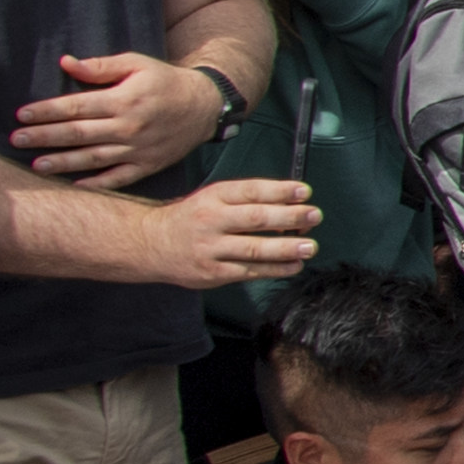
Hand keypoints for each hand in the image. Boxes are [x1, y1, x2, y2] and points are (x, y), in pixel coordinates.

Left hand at [14, 48, 234, 189]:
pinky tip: (75, 184)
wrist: (206, 106)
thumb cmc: (165, 80)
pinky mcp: (149, 165)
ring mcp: (139, 149)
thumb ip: (100, 66)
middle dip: (44, 137)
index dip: (46, 111)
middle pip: (78, 134)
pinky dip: (97, 183)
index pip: (76, 106)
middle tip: (17, 140)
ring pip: (93, 158)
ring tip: (37, 165)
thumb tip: (66, 63)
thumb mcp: (136, 63)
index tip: (21, 115)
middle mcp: (129, 127)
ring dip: (63, 162)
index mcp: (123, 99)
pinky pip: (119, 177)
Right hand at [163, 178, 321, 289]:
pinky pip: (249, 271)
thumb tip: (291, 202)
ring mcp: (211, 248)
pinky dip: (275, 269)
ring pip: (254, 248)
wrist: (150, 244)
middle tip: (314, 216)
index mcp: (213, 197)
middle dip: (289, 217)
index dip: (280, 191)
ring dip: (286, 248)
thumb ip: (246, 199)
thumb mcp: (212, 198)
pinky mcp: (213, 272)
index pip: (251, 191)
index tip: (304, 192)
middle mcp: (211, 220)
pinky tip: (294, 265)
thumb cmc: (192, 218)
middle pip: (256, 218)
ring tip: (310, 246)